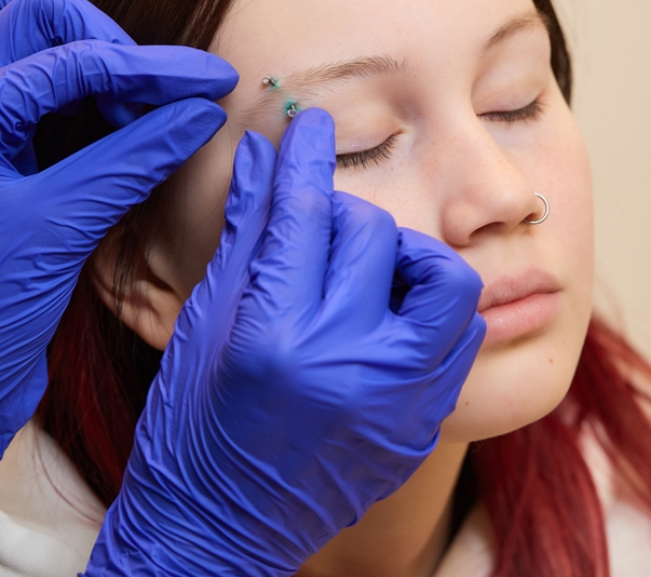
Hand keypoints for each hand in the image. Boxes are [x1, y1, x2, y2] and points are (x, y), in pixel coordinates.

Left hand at [0, 0, 237, 493]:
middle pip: (43, 17)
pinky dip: (84, 89)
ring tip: (141, 106)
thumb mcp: (59, 227)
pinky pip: (36, 83)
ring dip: (94, 57)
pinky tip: (121, 121)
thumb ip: (131, 159)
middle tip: (166, 101)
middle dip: (116, 48)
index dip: (154, 68)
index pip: (74, 58)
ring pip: (32, 36)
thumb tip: (199, 113)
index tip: (213, 84)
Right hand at [86, 108, 484, 576]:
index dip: (307, 156)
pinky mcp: (422, 421)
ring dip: (407, 257)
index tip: (313, 124)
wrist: (225, 525)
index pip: (304, 211)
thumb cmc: (193, 422)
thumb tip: (262, 157)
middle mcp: (347, 363)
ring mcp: (397, 398)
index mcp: (276, 333)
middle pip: (372, 231)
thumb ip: (245, 232)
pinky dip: (428, 307)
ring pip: (443, 278)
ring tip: (371, 271)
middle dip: (340, 217)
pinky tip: (389, 313)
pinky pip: (456, 334)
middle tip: (317, 232)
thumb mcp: (206, 320)